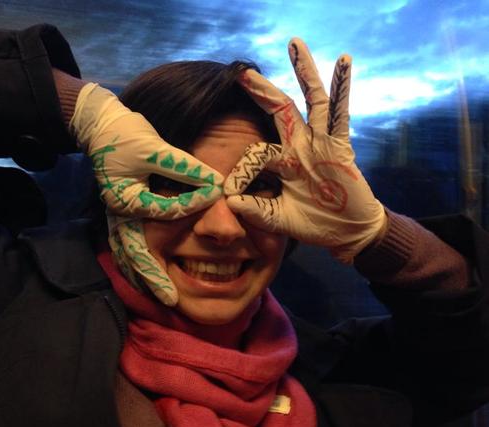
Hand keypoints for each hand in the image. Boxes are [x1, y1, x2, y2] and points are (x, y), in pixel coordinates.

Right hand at [69, 83, 223, 304]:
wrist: (99, 125)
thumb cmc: (125, 134)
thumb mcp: (154, 148)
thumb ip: (183, 167)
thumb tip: (215, 182)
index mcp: (126, 200)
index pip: (163, 213)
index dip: (188, 210)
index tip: (212, 208)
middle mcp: (118, 214)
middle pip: (134, 253)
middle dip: (152, 277)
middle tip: (170, 300)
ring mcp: (117, 216)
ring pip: (127, 254)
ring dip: (142, 276)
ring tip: (160, 296)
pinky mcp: (120, 212)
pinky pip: (126, 245)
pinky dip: (136, 262)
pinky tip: (146, 274)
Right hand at [70, 83, 222, 218]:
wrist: (100, 121)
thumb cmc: (122, 134)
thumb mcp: (154, 150)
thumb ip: (182, 167)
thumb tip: (213, 180)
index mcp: (126, 203)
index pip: (167, 210)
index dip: (194, 201)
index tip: (216, 190)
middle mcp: (128, 208)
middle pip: (167, 213)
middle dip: (192, 205)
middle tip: (216, 193)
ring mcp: (133, 199)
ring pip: (166, 207)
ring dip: (188, 200)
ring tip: (210, 191)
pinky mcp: (139, 189)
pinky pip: (161, 197)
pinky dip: (178, 193)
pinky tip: (196, 188)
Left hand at [224, 38, 385, 263]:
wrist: (345, 234)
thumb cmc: (312, 223)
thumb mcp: (277, 218)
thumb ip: (255, 210)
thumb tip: (228, 202)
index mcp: (281, 162)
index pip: (255, 154)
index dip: (240, 172)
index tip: (230, 191)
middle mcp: (299, 146)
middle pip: (277, 110)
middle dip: (260, 90)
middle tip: (241, 70)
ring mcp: (320, 143)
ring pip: (310, 101)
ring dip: (304, 72)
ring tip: (294, 44)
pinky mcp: (340, 146)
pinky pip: (340, 114)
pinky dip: (342, 87)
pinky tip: (343, 62)